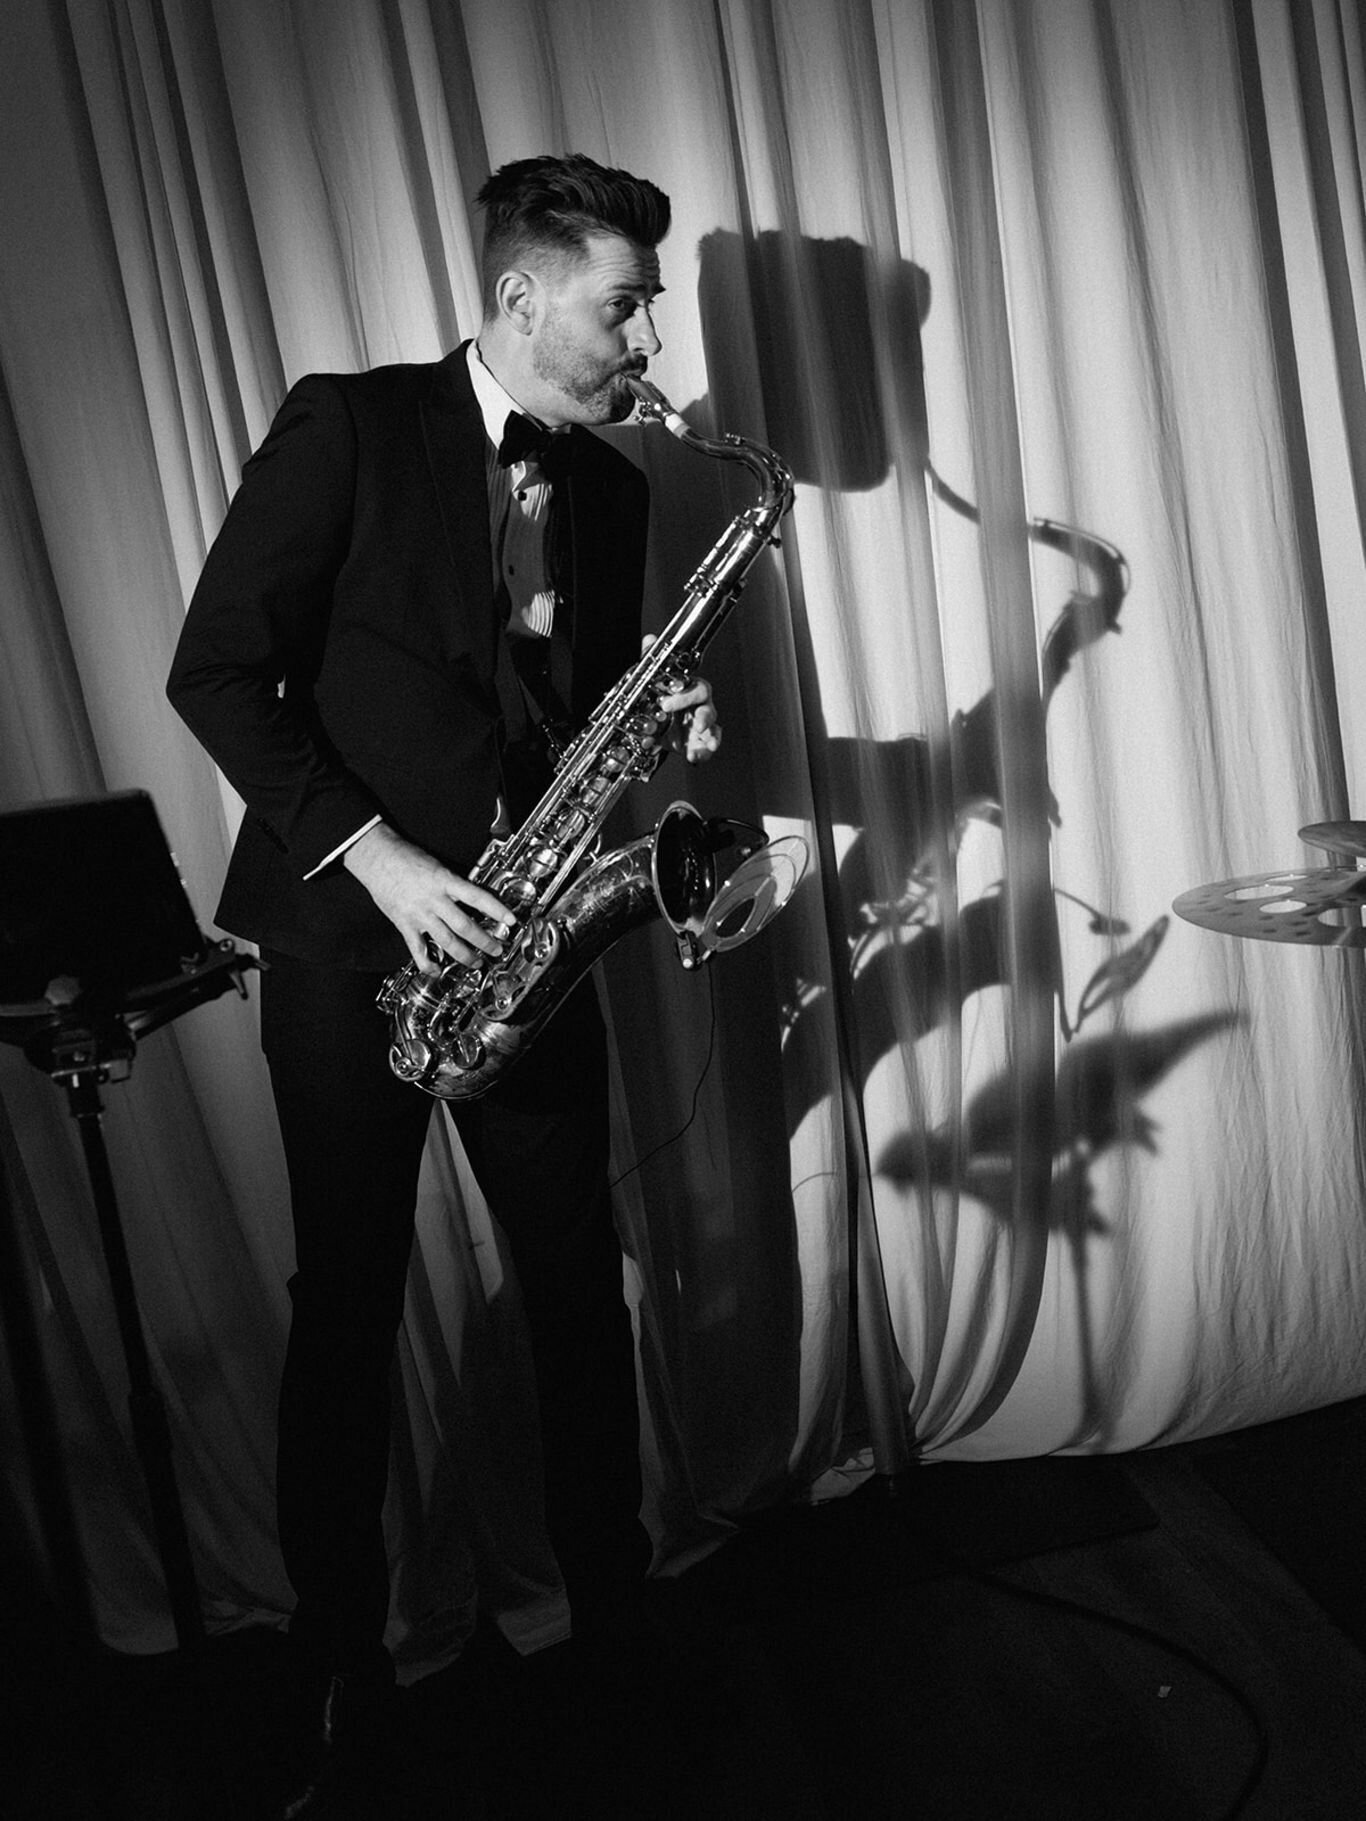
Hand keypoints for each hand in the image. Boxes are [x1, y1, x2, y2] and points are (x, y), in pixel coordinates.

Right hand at [343, 822, 511, 972]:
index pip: (477, 897)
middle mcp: (434, 900)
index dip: (497, 910)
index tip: (511, 920)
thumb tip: (472, 898)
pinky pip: (418, 950)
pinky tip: (437, 970)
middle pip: (465, 926)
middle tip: (497, 950)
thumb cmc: (405, 857)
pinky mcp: (405, 925)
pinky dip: (429, 964)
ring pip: (447, 941)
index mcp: (444, 881)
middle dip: (485, 941)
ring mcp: (419, 915)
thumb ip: (453, 884)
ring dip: (465, 955)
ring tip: (476, 962)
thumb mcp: (436, 865)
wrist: (376, 856)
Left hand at [642, 634, 722, 763]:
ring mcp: (701, 726)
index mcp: (689, 691)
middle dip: (705, 717)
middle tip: (696, 725)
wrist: (659, 726)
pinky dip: (703, 753)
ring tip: (707, 744)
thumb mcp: (653, 683)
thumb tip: (649, 639)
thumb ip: (651, 660)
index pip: (695, 689)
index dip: (684, 696)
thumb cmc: (662, 701)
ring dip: (711, 737)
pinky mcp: (698, 742)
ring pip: (714, 729)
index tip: (666, 704)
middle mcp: (699, 707)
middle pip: (709, 708)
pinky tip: (695, 757)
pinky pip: (708, 746)